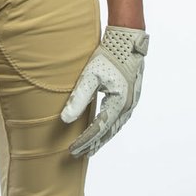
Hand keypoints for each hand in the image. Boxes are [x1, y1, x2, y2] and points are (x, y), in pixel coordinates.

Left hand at [60, 25, 148, 157]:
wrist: (127, 40)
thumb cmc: (108, 55)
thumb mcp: (90, 75)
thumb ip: (78, 98)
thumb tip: (65, 119)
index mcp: (118, 103)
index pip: (97, 129)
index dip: (84, 141)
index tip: (72, 150)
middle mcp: (127, 107)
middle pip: (108, 132)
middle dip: (93, 144)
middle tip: (78, 154)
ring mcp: (131, 103)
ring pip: (115, 127)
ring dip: (102, 138)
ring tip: (90, 148)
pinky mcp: (131, 97)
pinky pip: (119, 119)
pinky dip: (109, 128)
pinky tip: (103, 130)